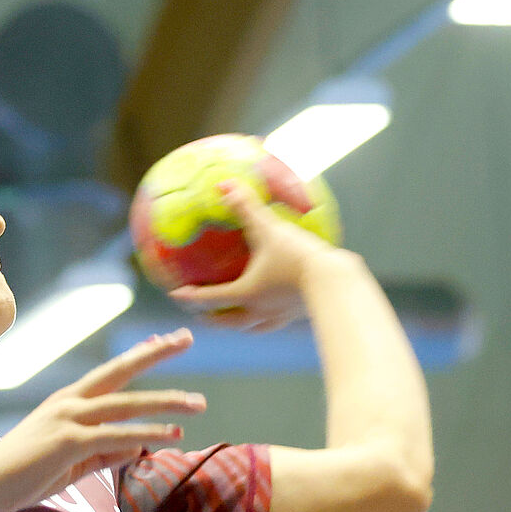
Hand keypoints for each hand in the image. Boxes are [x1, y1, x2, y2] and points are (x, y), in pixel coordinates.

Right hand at [0, 330, 204, 511]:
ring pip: (126, 405)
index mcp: (67, 402)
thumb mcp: (70, 463)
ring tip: (198, 403)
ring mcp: (67, 419)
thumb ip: (103, 454)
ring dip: (165, 403)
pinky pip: (115, 436)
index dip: (139, 355)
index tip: (164, 340)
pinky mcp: (67, 442)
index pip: (111, 373)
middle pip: (120, 371)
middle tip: (187, 338)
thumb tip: (137, 446)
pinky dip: (145, 434)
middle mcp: (68, 402)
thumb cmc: (20, 476)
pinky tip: (171, 435)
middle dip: (156, 352)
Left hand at [170, 180, 338, 330]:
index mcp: (246, 293)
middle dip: (214, 319)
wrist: (335, 281)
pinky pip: (278, 320)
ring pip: (253, 327)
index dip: (190, 296)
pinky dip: (270, 317)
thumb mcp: (269, 227)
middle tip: (203, 315)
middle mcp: (260, 311)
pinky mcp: (299, 314)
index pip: (211, 298)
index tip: (175, 294)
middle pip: (229, 322)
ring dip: (241, 324)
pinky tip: (277, 307)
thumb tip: (223, 184)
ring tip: (239, 318)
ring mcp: (280, 316)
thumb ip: (246, 205)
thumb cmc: (298, 256)